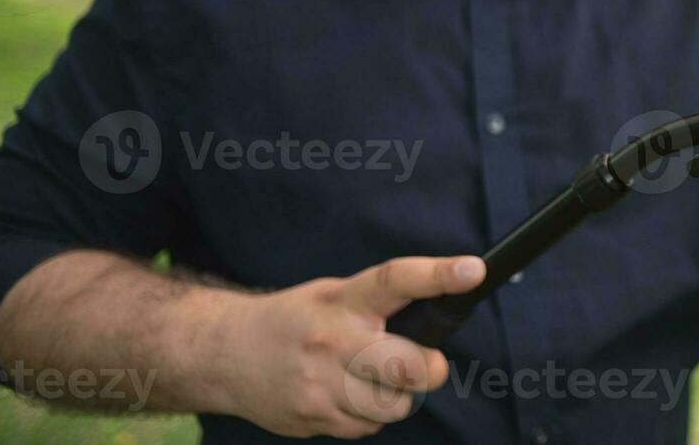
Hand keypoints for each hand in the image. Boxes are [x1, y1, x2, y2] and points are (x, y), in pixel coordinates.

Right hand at [211, 255, 484, 438]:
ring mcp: (321, 385)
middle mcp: (333, 341)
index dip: (438, 275)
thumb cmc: (296, 319)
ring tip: (374, 378)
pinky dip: (369, 415)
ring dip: (396, 396)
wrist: (225, 354)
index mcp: (344, 300)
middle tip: (426, 364)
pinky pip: (367, 428)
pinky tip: (346, 395)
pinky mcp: (313, 419)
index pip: (396, 280)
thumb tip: (440, 317)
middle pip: (407, 366)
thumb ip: (380, 305)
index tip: (473, 270)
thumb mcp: (333, 294)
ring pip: (392, 406)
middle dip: (428, 370)